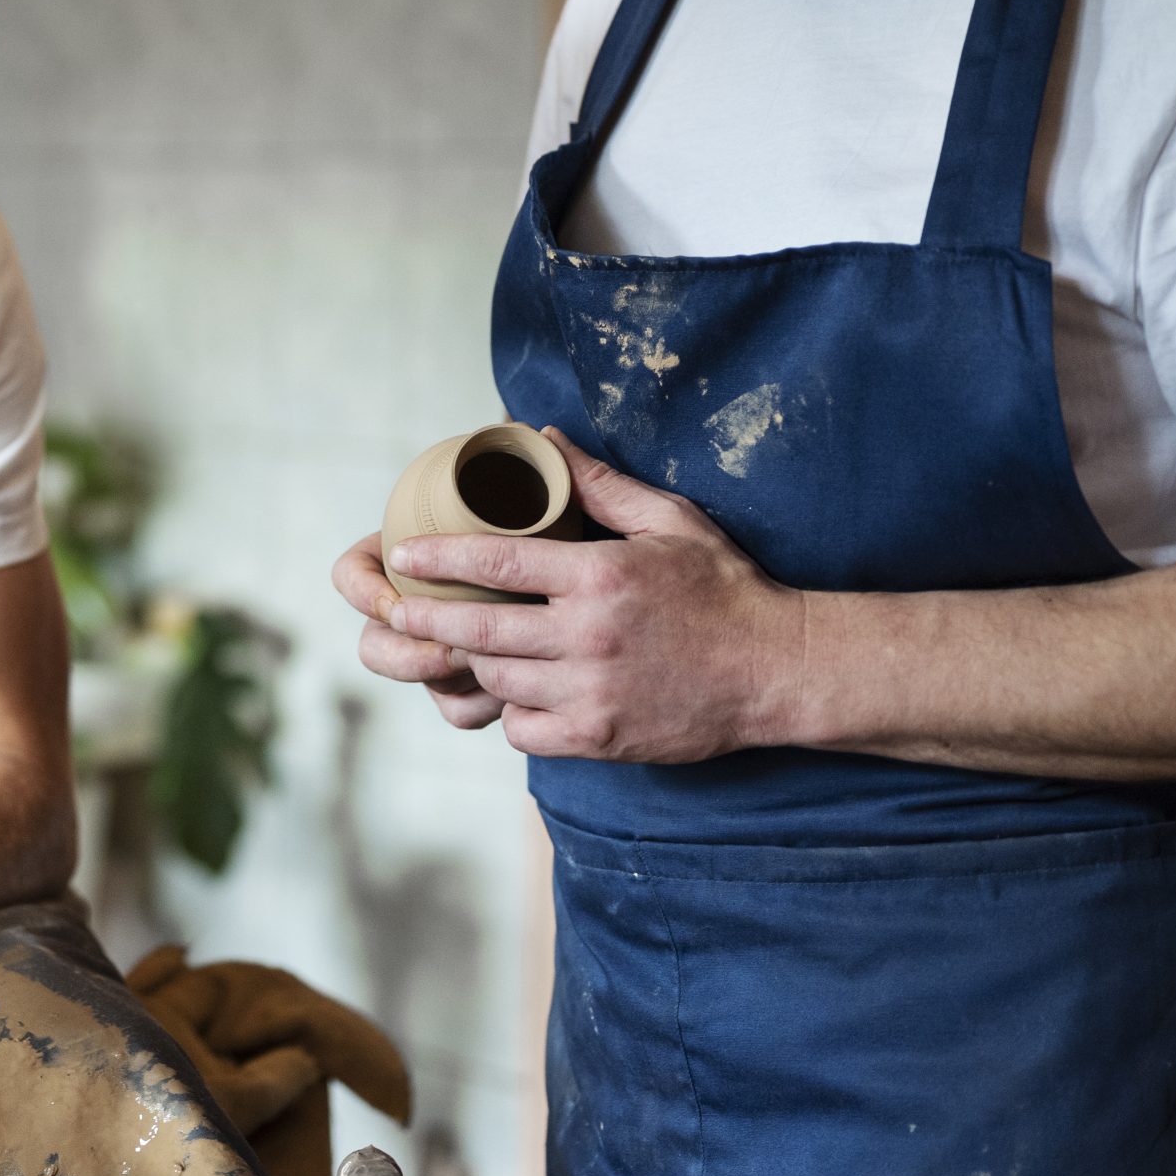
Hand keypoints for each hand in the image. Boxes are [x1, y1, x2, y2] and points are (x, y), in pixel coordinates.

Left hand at [338, 428, 808, 761]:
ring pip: (498, 680)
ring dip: (479, 663)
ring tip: (472, 646)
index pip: (496, 564)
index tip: (403, 555)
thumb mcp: (669, 521)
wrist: (778, 669)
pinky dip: (514, 713)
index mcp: (600, 576)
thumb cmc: (724, 587)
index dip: (440, 559)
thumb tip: (544, 438)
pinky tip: (523, 693)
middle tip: (398, 610)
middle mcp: (589, 636)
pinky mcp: (601, 737)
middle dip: (428, 619)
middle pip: (479, 631)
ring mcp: (593, 692)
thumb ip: (601, 484)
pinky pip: (525, 730)